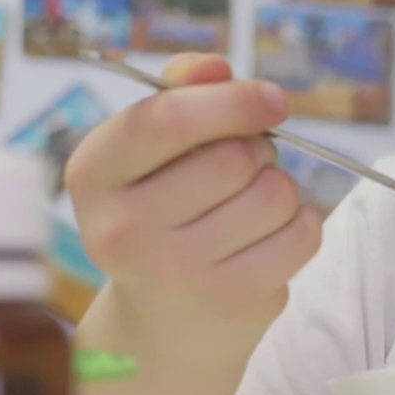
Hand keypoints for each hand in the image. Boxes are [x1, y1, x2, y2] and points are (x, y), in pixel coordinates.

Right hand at [65, 54, 320, 333]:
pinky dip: (300, 223)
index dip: (230, 101)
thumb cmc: (162, 214)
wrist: (162, 327)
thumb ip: (180, 93)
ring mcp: (175, 273)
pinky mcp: (230, 302)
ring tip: (249, 206)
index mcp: (92, 175)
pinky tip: (267, 237)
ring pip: (274, 192)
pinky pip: (302, 233)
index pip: (165, 120)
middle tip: (243, 168)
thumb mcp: (149, 152)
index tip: (272, 99)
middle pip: (233, 157)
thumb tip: (216, 67)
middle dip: (257, 148)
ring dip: (278, 186)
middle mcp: (122, 229)